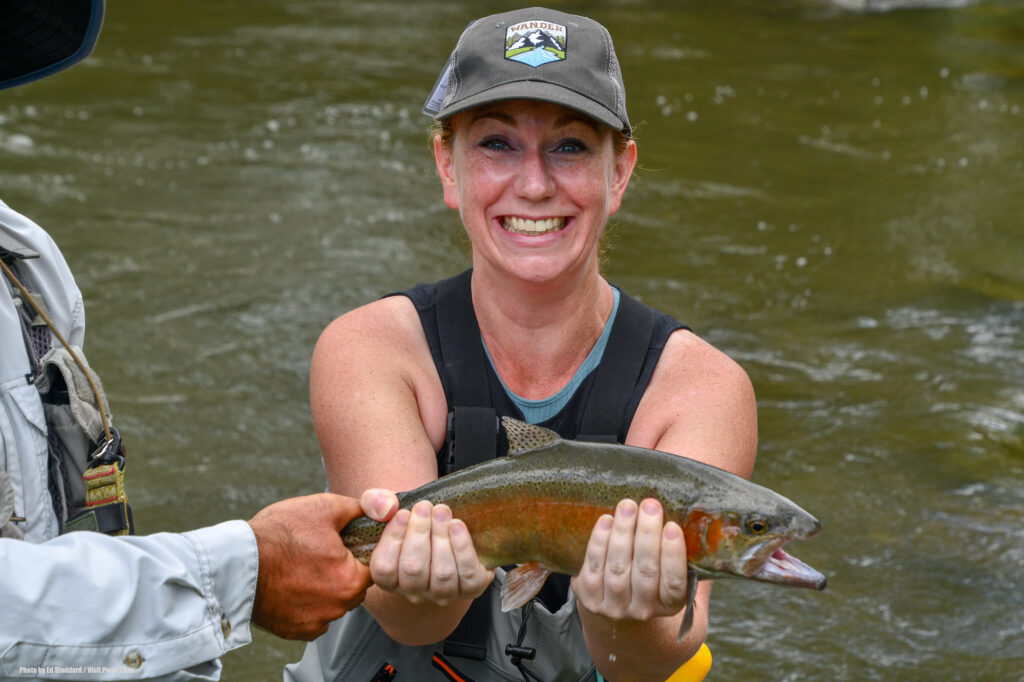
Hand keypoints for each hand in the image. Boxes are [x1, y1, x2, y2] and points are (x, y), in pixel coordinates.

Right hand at [248, 490, 398, 639]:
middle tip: (320, 552)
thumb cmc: (277, 534)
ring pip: (334, 603)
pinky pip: (314, 617)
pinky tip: (293, 585)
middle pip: (354, 587)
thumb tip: (384, 507)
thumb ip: (360, 508)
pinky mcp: (296, 630)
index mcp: (350, 579)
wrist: (235, 563)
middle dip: (343, 570)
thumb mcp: (324, 507)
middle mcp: (337, 607)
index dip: (359, 551)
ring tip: (303, 566)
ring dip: (326, 588)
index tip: (342, 543)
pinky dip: (307, 604)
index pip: (372, 566)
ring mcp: (316, 622)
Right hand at [369, 500, 493, 605]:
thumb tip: (386, 505)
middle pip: (413, 570)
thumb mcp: (391, 513)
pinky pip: (467, 574)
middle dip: (419, 534)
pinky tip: (457, 525)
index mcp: (391, 579)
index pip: (384, 568)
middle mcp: (415, 591)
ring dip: (441, 537)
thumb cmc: (415, 526)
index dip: (392, 540)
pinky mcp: (470, 589)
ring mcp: (443, 594)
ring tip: (441, 511)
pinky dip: (462, 547)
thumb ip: (374, 503)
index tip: (402, 513)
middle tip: (424, 507)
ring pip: (441, 573)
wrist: (452, 539)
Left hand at [571, 498, 689, 621]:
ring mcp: (615, 606)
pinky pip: (594, 566)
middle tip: (650, 506)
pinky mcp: (590, 597)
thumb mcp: (672, 571)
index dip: (673, 555)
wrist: (618, 600)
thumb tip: (689, 516)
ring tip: (628, 506)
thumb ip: (682, 552)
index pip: (674, 583)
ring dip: (623, 532)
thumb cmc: (652, 575)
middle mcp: (643, 610)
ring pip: (618, 567)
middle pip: (645, 571)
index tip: (672, 526)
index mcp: (670, 605)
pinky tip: (606, 520)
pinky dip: (599, 541)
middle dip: (647, 534)